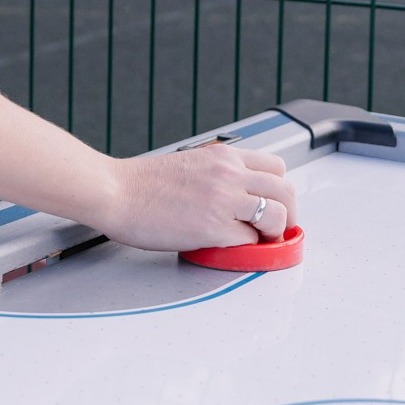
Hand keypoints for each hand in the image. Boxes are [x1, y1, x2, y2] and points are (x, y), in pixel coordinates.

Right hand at [93, 143, 296, 252]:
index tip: (273, 204)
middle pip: (286, 190)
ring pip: (277, 215)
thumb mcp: (190, 163)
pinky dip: (245, 247)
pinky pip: (249, 240)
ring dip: (275, 232)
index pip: (276, 166)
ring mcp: (223, 199)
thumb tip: (232, 196)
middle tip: (279, 229)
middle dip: (290, 213)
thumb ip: (216, 175)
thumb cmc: (141, 183)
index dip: (279, 190)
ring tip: (262, 241)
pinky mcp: (213, 226)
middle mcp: (229, 174)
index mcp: (224, 157)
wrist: (114, 191)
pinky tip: (230, 247)